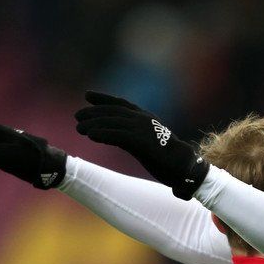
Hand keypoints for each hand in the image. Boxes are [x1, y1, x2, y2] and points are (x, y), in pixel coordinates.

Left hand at [74, 91, 207, 199]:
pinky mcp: (141, 142)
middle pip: (112, 112)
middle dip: (93, 112)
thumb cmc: (169, 158)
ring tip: (79, 128)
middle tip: (78, 116)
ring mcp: (142, 130)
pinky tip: (91, 136)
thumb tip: (123, 138)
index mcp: (146, 118)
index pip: (121, 103)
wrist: (185, 167)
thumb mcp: (150, 142)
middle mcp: (143, 119)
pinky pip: (118, 135)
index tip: (88, 96)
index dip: (103, 98)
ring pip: (112, 122)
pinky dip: (103, 134)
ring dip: (93, 124)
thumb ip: (136, 136)